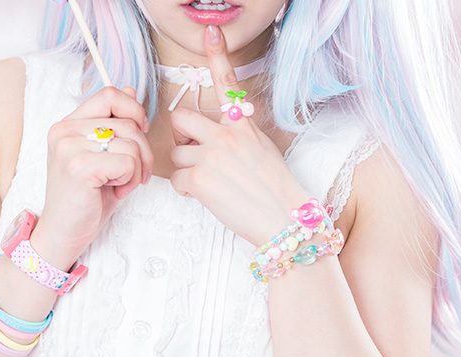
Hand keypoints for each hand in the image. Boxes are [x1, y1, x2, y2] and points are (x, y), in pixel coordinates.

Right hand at [41, 86, 153, 253]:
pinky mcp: (79, 167)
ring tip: (118, 185)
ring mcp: (69, 148)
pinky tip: (114, 192)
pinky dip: (130, 181)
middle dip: (142, 151)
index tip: (139, 133)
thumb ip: (113, 123)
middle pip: (127, 122)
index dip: (133, 110)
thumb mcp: (103, 156)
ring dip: (136, 170)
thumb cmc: (85, 198)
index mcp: (67, 125)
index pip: (109, 94)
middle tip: (133, 174)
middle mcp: (64, 131)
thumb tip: (132, 91)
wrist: (64, 233)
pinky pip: (127, 162)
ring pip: (131, 143)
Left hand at [166, 25, 309, 247]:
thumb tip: (209, 140)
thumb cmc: (276, 190)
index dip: (217, 56)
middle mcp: (226, 135)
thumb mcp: (262, 150)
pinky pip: (177, 180)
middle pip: (180, 120)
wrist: (284, 219)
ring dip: (186, 170)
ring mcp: (211, 155)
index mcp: (243, 125)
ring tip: (210, 183)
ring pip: (176, 155)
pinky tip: (206, 196)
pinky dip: (187, 191)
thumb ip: (237, 137)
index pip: (228, 86)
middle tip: (194, 153)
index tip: (211, 33)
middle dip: (180, 138)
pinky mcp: (200, 179)